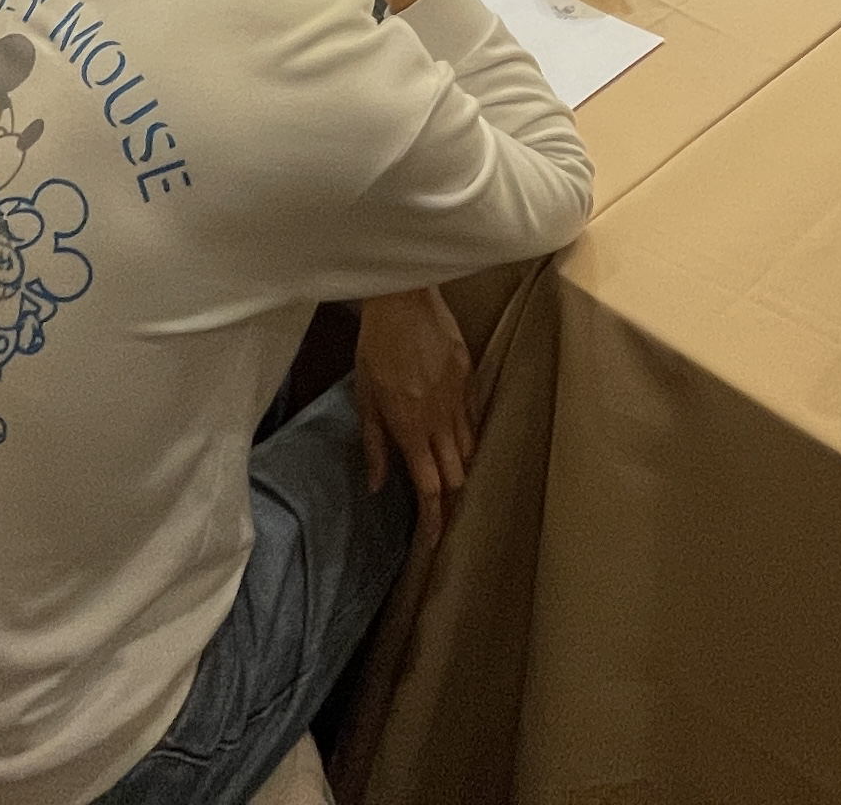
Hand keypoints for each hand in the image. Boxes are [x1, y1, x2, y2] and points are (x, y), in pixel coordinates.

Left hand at [353, 284, 477, 516]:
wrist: (403, 299)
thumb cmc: (375, 347)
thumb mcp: (365, 397)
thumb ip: (374, 444)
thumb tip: (378, 486)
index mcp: (410, 429)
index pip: (429, 487)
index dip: (434, 519)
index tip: (433, 542)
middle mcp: (440, 420)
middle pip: (458, 476)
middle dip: (454, 504)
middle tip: (446, 520)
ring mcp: (459, 398)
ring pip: (471, 449)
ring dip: (463, 472)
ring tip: (455, 484)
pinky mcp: (470, 377)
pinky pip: (475, 417)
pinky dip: (469, 435)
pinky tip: (460, 441)